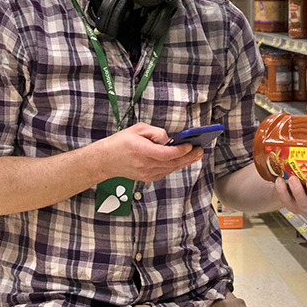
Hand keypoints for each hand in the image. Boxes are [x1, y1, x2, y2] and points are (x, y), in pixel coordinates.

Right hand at [87, 123, 203, 183]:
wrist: (106, 160)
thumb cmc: (120, 142)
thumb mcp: (137, 129)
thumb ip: (155, 132)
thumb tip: (168, 139)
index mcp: (142, 151)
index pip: (166, 154)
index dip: (180, 150)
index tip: (190, 145)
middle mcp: (145, 164)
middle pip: (172, 163)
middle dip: (188, 157)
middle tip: (200, 150)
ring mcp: (146, 173)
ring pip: (170, 169)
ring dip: (184, 162)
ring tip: (195, 155)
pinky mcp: (147, 178)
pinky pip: (165, 172)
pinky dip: (174, 166)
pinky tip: (182, 160)